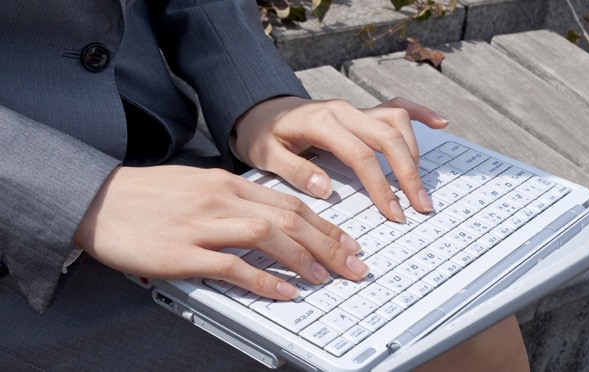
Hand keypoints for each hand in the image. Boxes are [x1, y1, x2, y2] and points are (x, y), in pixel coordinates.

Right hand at [74, 165, 366, 300]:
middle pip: (289, 218)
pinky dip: (263, 280)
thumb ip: (235, 200)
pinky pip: (232, 266)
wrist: (98, 199)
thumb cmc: (148, 196)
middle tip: (353, 264)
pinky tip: (284, 292)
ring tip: (326, 278)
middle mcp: (222, 199)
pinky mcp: (182, 253)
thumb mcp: (198, 186)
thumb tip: (271, 223)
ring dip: (303, 259)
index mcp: (228, 182)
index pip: (289, 202)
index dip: (325, 224)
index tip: (348, 241)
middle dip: (328, 243)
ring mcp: (202, 225)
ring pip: (267, 237)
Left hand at [233, 96, 448, 221]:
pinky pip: (397, 106)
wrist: (262, 109)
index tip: (394, 213)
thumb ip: (294, 170)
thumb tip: (325, 188)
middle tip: (420, 206)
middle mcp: (344, 111)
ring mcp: (355, 108)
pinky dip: (420, 113)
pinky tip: (440, 122)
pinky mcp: (361, 111)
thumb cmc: (263, 134)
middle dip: (408, 174)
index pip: (361, 155)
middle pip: (388, 138)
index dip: (381, 185)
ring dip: (414, 154)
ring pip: (397, 123)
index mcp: (322, 123)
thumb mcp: (266, 154)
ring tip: (419, 187)